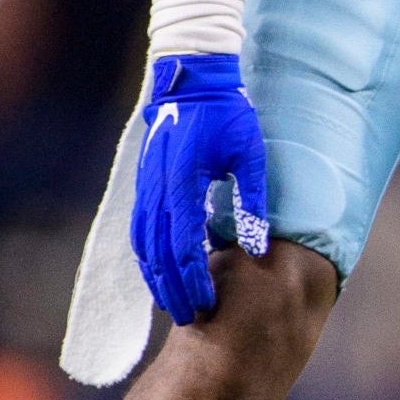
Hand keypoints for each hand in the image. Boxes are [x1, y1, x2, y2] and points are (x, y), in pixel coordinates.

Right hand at [130, 53, 268, 324]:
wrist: (192, 82)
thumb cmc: (227, 115)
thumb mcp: (250, 153)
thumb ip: (253, 198)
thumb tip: (259, 247)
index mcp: (184, 182)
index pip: (184, 244)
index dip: (193, 279)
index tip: (207, 303)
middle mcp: (157, 189)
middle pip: (159, 254)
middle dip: (174, 289)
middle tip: (193, 318)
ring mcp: (145, 188)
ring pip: (143, 246)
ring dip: (157, 279)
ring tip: (176, 305)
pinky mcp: (143, 186)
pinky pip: (140, 231)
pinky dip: (148, 258)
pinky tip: (161, 275)